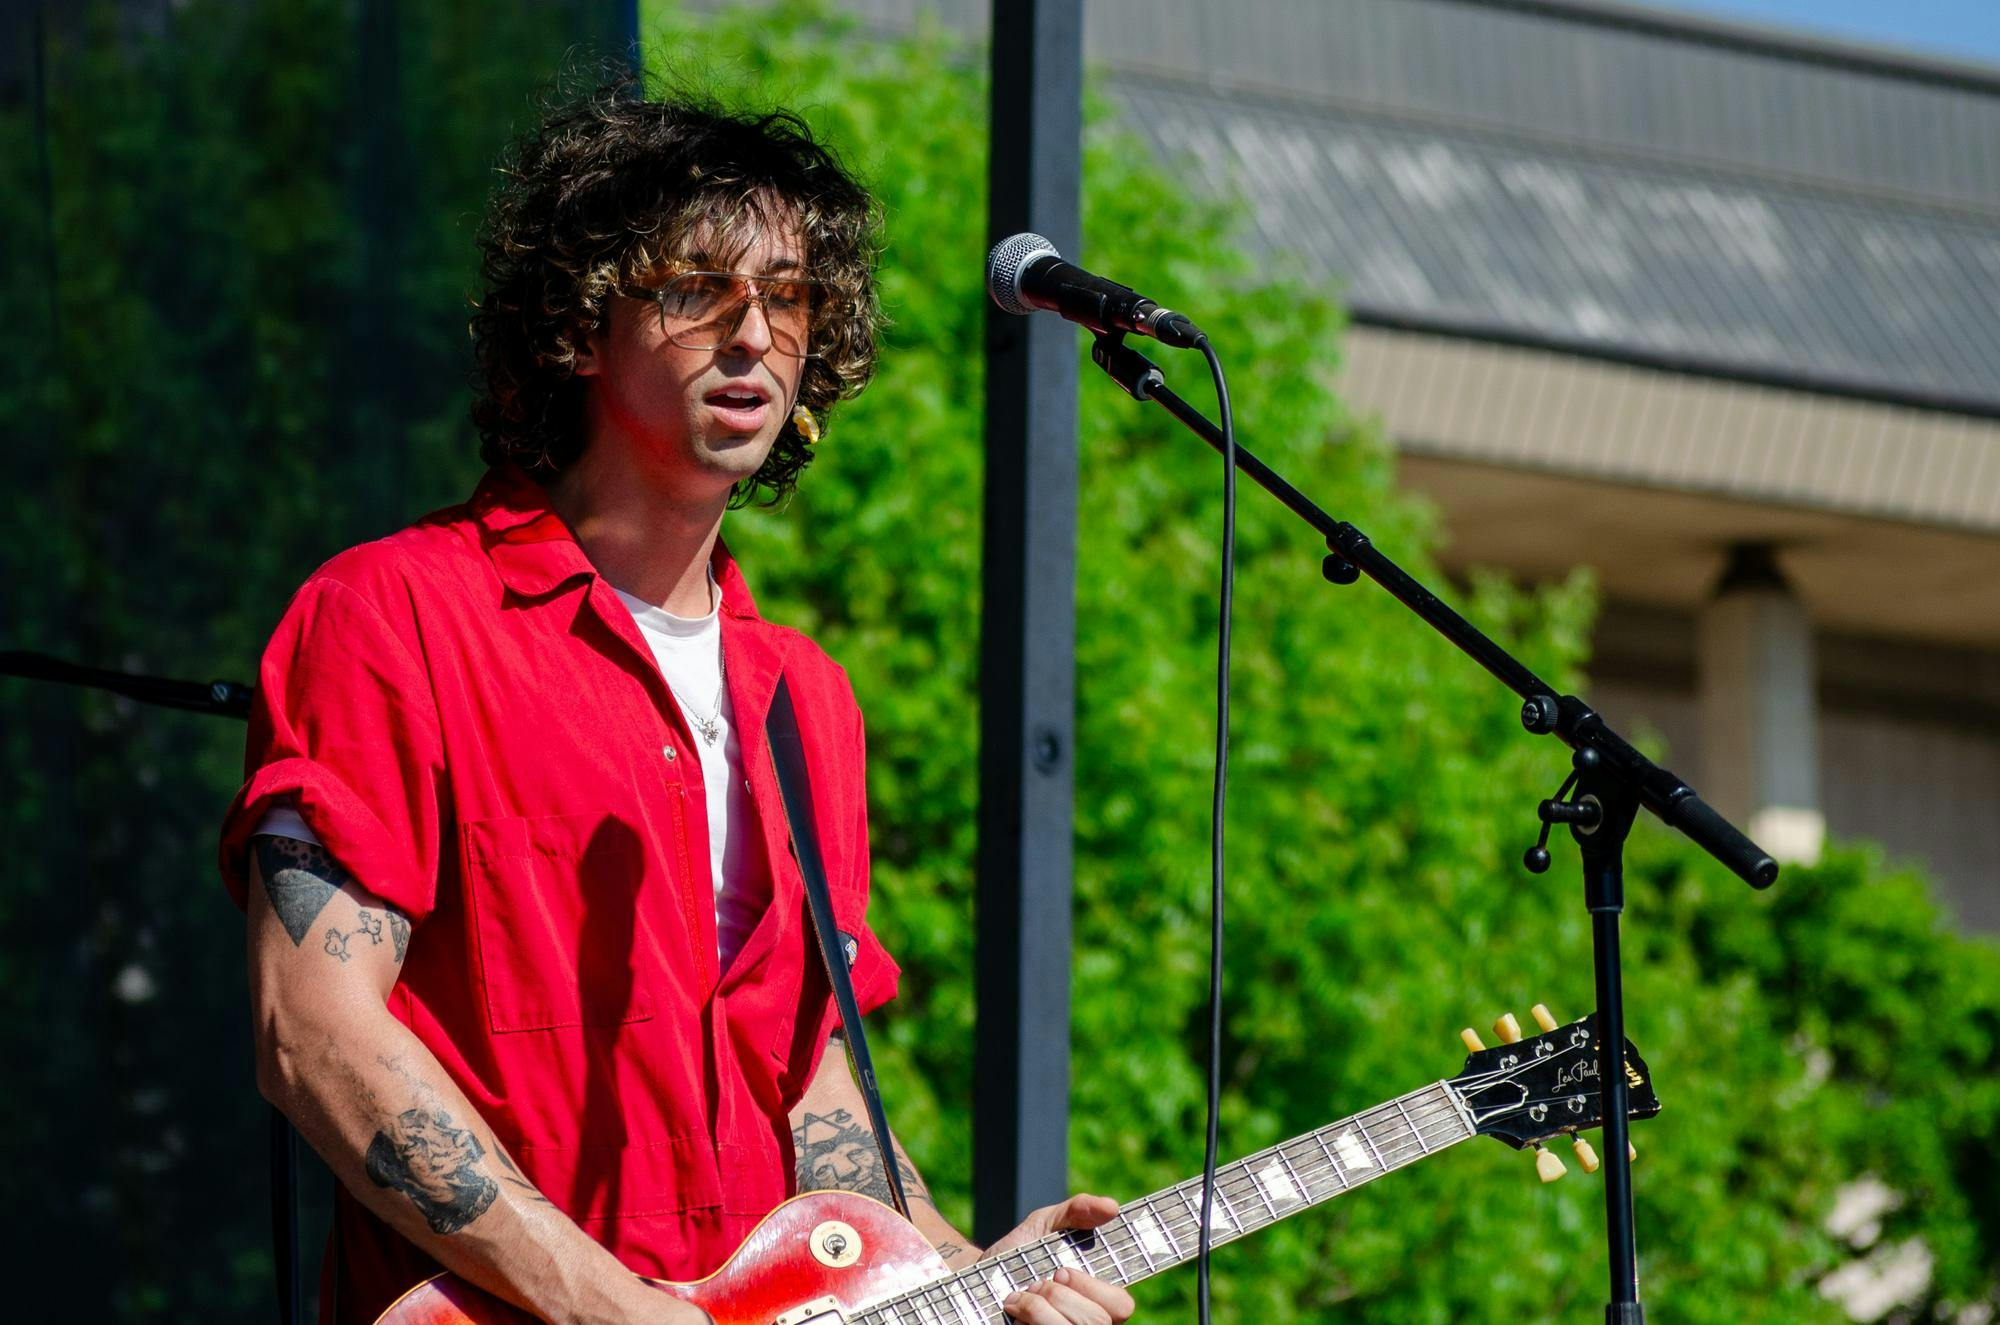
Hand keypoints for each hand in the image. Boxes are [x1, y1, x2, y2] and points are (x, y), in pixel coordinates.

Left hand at [988, 1194, 1136, 1324]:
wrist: (980, 1277)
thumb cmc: (1021, 1251)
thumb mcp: (1046, 1222)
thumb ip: (1077, 1210)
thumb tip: (1112, 1207)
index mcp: (1099, 1295)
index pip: (1122, 1305)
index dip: (1094, 1289)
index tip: (1062, 1270)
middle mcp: (1087, 1322)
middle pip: (1096, 1321)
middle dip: (1059, 1296)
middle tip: (1036, 1282)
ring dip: (1038, 1309)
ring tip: (1020, 1296)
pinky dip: (1024, 1322)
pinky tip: (1013, 1314)